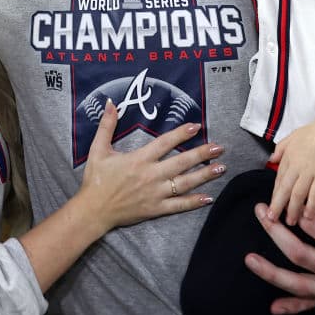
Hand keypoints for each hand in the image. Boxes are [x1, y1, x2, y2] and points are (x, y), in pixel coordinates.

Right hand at [76, 100, 225, 232]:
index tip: (196, 126)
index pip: (164, 143)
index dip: (181, 134)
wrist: (93, 210)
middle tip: (219, 148)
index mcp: (138, 159)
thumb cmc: (96, 179)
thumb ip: (107, 126)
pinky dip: (194, 202)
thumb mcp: (98, 149)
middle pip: (181, 163)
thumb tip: (111, 103)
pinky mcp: (156, 209)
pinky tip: (208, 197)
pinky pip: (178, 205)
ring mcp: (155, 194)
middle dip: (202, 154)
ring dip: (204, 175)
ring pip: (184, 183)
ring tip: (221, 168)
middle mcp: (150, 176)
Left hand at [244, 186, 314, 314]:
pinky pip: (312, 303)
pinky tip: (274, 307)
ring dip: (271, 272)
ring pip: (299, 284)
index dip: (299, 210)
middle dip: (275, 232)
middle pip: (300, 254)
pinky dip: (292, 307)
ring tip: (249, 259)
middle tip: (261, 213)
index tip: (289, 196)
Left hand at [268, 121, 314, 224]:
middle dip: (277, 206)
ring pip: (297, 194)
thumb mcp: (293, 136)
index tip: (272, 207)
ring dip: (293, 209)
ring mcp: (309, 171)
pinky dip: (311, 206)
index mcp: (288, 157)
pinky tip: (308, 216)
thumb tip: (271, 160)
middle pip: (283, 189)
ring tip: (291, 222)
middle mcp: (296, 165)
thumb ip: (281, 148)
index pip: (278, 179)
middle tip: (272, 220)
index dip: (275, 195)